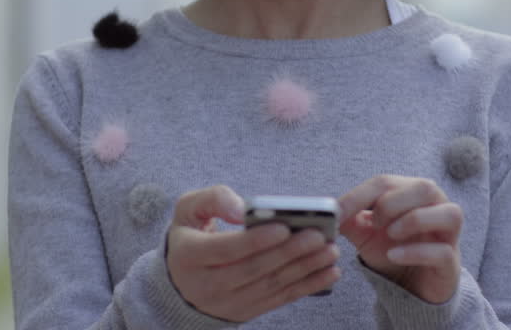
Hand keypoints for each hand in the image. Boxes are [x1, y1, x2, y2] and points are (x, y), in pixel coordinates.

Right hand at [165, 185, 340, 321]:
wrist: (180, 282)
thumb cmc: (189, 235)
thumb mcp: (188, 209)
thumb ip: (213, 200)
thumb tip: (243, 210)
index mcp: (190, 256)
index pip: (226, 249)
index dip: (255, 240)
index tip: (283, 227)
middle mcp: (208, 285)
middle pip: (254, 269)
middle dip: (289, 252)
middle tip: (318, 236)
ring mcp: (229, 302)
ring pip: (271, 285)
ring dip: (304, 269)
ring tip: (330, 251)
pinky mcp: (247, 311)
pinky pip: (280, 299)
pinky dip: (308, 286)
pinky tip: (329, 273)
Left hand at [338, 175, 463, 303]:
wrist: (410, 287)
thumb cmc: (391, 251)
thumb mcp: (365, 234)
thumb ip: (349, 219)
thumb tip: (330, 210)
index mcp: (412, 194)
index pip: (386, 182)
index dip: (359, 195)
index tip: (337, 212)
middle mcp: (436, 208)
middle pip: (424, 188)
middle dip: (392, 203)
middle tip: (374, 222)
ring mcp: (449, 235)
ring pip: (449, 213)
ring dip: (414, 220)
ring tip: (391, 235)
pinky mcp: (451, 262)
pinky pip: (443, 251)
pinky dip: (415, 251)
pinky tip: (394, 255)